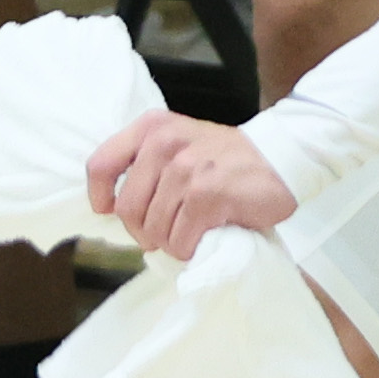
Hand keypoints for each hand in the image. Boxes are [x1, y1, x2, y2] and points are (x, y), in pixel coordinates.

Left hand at [86, 110, 294, 260]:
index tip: (113, 211)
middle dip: (145, 231)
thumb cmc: (225, 159)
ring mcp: (186, 168)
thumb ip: (146, 165)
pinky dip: (191, 249)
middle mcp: (164, 143)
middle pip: (126, 211)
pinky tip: (209, 233)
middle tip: (171, 227)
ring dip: (173, 241)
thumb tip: (111, 209)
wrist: (279, 156)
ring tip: (195, 227)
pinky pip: (180, 242)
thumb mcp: (179, 144)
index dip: (101, 197)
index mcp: (152, 128)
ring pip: (153, 232)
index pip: (99, 165)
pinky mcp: (207, 194)